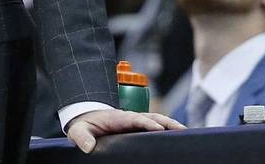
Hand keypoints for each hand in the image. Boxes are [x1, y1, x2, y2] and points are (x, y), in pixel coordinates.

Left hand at [65, 109, 183, 153]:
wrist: (86, 118)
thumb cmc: (84, 125)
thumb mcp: (79, 131)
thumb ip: (82, 138)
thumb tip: (88, 147)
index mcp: (118, 118)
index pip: (136, 119)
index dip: (148, 123)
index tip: (159, 129)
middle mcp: (130, 117)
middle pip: (153, 117)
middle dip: (168, 122)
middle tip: (182, 130)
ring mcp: (136, 121)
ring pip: (158, 120)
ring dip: (171, 124)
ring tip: (186, 132)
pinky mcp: (138, 126)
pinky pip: (156, 126)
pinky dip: (168, 128)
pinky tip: (177, 135)